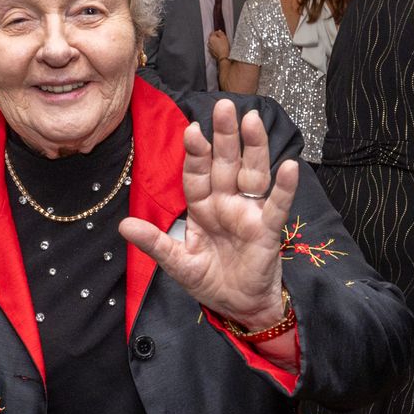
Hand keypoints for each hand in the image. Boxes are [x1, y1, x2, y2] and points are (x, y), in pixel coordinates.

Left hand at [119, 99, 294, 331]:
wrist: (238, 307)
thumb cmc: (210, 280)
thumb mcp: (177, 263)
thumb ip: (155, 243)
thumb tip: (123, 226)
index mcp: (203, 206)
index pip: (198, 174)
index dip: (196, 153)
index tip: (192, 130)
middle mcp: (227, 202)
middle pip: (226, 163)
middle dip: (224, 136)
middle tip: (224, 106)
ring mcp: (249, 213)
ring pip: (252, 173)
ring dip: (254, 147)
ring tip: (252, 121)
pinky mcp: (267, 230)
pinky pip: (276, 205)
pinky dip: (284, 187)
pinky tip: (290, 167)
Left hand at [206, 29, 230, 61]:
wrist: (223, 56)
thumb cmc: (224, 47)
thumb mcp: (224, 37)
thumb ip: (220, 33)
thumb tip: (219, 31)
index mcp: (211, 38)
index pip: (213, 32)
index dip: (217, 33)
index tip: (221, 34)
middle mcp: (209, 42)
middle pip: (212, 38)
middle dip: (216, 38)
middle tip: (221, 39)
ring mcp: (209, 48)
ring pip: (212, 43)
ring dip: (215, 42)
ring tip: (221, 44)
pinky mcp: (211, 52)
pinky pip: (213, 48)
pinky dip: (215, 47)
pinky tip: (219, 48)